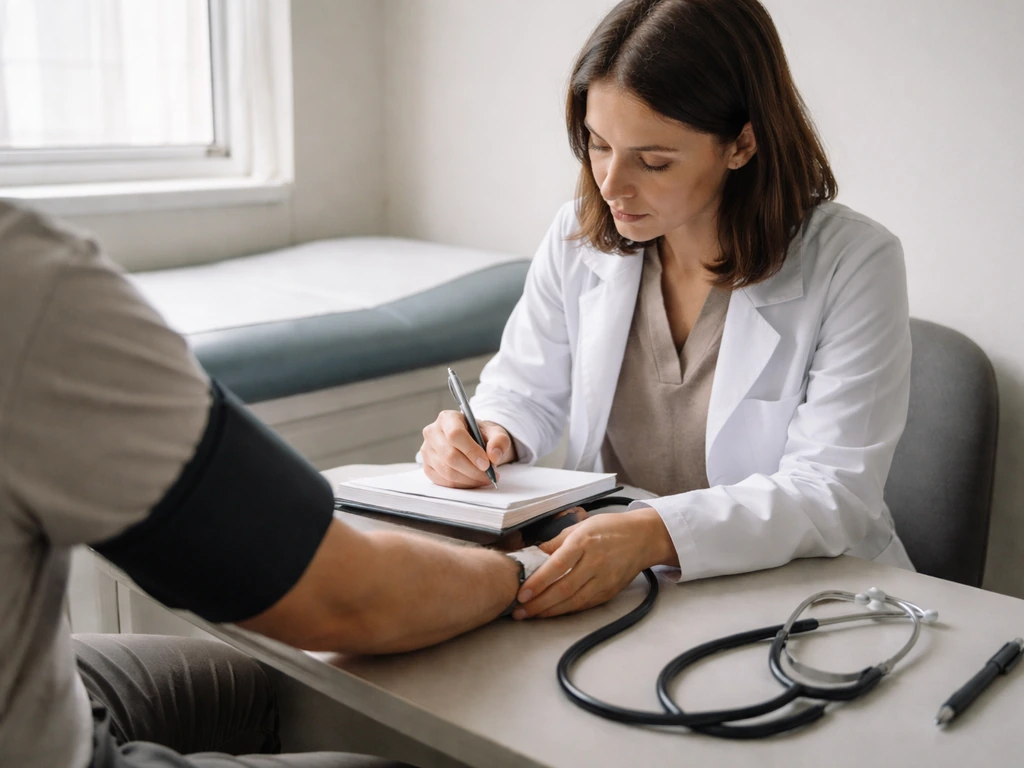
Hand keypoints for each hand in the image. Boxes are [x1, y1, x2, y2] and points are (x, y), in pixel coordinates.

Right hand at [420, 410, 516, 487]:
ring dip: (469, 480)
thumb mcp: (495, 432)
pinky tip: (473, 481)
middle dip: (473, 470)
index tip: (486, 464)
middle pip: (450, 456)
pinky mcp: (427, 467)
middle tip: (490, 476)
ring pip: (447, 472)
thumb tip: (494, 456)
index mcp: (447, 418)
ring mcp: (427, 451)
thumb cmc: (481, 435)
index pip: (455, 434)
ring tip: (484, 479)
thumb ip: (499, 440)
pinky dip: (462, 485)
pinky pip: (444, 482)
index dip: (471, 451)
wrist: (472, 442)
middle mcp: (432, 433)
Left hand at [512, 507, 674, 618]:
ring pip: (573, 601)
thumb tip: (532, 554)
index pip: (557, 566)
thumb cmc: (610, 528)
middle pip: (563, 588)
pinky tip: (551, 612)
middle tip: (519, 611)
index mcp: (584, 542)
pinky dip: (566, 610)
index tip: (521, 593)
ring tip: (530, 615)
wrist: (643, 538)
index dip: (538, 582)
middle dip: (538, 603)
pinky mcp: (609, 592)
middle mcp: (594, 563)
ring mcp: (604, 580)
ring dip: (549, 611)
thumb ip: (556, 542)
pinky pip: (584, 605)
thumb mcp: (581, 526)